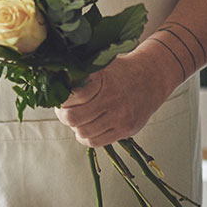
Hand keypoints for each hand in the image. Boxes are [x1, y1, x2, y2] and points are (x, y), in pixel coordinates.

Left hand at [56, 48, 174, 147]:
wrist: (153, 78)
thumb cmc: (121, 71)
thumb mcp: (102, 64)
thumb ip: (80, 73)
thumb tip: (54, 79)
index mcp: (103, 80)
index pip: (72, 95)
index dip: (60, 98)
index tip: (58, 96)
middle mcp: (112, 99)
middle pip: (72, 118)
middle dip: (63, 115)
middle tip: (64, 110)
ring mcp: (120, 116)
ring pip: (83, 132)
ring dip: (75, 127)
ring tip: (78, 119)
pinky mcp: (126, 129)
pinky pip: (96, 142)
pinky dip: (86, 137)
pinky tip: (87, 128)